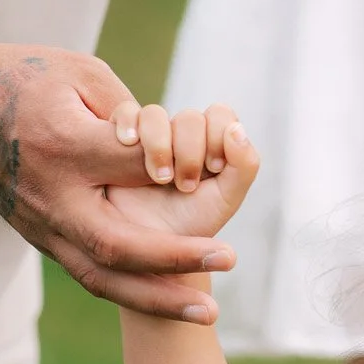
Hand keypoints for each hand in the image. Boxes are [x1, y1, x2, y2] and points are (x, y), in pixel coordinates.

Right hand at [0, 38, 237, 320]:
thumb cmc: (22, 77)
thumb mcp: (78, 73)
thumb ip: (127, 109)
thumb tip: (168, 147)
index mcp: (62, 146)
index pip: (131, 166)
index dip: (176, 168)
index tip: (214, 169)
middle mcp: (50, 195)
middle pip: (116, 244)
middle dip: (176, 258)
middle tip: (230, 258)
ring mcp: (39, 224)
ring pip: (100, 276)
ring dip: (156, 298)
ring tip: (206, 312)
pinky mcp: (39, 237)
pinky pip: (88, 274)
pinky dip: (131, 292)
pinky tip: (171, 304)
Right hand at [103, 104, 259, 240]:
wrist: (149, 249)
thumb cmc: (191, 222)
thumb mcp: (226, 198)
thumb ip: (244, 165)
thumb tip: (237, 129)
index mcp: (211, 144)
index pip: (220, 115)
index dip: (219, 135)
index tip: (213, 168)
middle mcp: (181, 136)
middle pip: (190, 118)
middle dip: (190, 151)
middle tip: (186, 186)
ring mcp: (149, 136)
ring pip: (155, 114)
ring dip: (160, 145)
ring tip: (160, 179)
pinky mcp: (119, 139)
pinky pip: (124, 114)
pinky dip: (129, 124)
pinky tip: (130, 143)